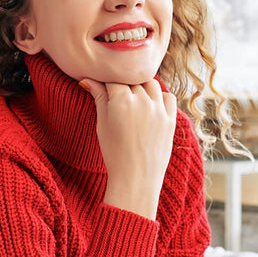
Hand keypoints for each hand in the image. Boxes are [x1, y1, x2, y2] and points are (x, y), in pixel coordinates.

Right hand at [80, 78, 176, 218]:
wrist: (136, 178)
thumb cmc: (114, 153)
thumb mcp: (102, 124)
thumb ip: (98, 98)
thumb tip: (87, 80)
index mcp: (121, 101)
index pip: (113, 77)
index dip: (107, 80)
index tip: (103, 85)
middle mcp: (142, 101)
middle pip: (132, 80)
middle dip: (123, 84)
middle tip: (117, 95)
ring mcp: (159, 110)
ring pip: (150, 84)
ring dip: (141, 87)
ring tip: (134, 99)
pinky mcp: (171, 119)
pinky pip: (168, 97)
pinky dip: (159, 96)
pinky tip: (151, 104)